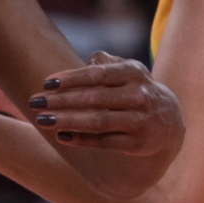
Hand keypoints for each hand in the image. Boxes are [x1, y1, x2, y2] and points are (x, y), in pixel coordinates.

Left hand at [27, 51, 184, 155]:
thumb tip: (89, 59)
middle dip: (60, 101)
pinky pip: (105, 141)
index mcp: (133, 73)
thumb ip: (106, 61)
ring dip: (66, 121)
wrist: (169, 121)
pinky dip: (81, 140)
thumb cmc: (135, 88)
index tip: (45, 83)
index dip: (70, 79)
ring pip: (98, 122)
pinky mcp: (138, 143)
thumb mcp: (127, 69)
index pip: (97, 75)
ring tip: (42, 120)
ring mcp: (140, 121)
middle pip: (93, 99)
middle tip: (34, 102)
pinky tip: (61, 136)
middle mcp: (139, 96)